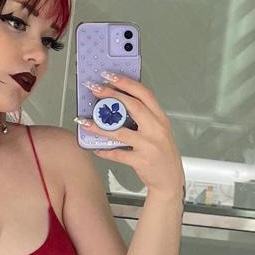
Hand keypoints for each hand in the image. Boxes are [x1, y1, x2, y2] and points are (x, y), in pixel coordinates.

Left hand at [78, 74, 183, 197]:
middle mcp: (156, 130)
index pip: (144, 94)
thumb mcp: (158, 131)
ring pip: (120, 132)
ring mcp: (149, 146)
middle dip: (112, 95)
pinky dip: (105, 150)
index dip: (127, 83)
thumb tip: (117, 103)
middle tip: (95, 89)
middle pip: (133, 106)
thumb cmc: (162, 153)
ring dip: (99, 126)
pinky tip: (95, 147)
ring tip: (85, 121)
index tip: (110, 75)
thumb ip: (143, 117)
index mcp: (160, 119)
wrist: (170, 179)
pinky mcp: (141, 161)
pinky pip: (118, 154)